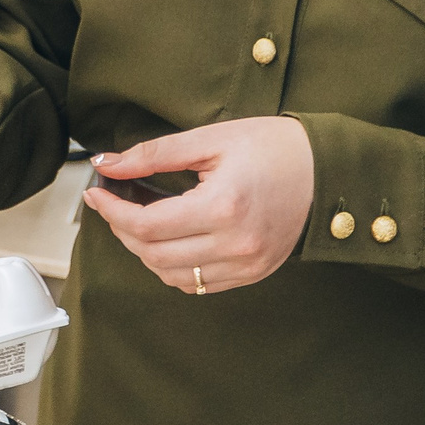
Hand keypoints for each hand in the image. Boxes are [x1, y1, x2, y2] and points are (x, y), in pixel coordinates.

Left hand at [79, 116, 315, 295]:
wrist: (328, 170)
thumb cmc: (273, 147)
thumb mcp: (210, 139)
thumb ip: (154, 154)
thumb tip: (107, 165)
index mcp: (223, 207)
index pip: (146, 226)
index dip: (111, 212)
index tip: (96, 194)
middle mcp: (235, 244)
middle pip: (153, 255)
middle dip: (123, 230)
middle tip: (115, 203)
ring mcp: (246, 265)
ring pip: (171, 276)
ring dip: (145, 252)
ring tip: (140, 221)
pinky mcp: (253, 274)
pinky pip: (198, 285)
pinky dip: (172, 267)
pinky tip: (168, 240)